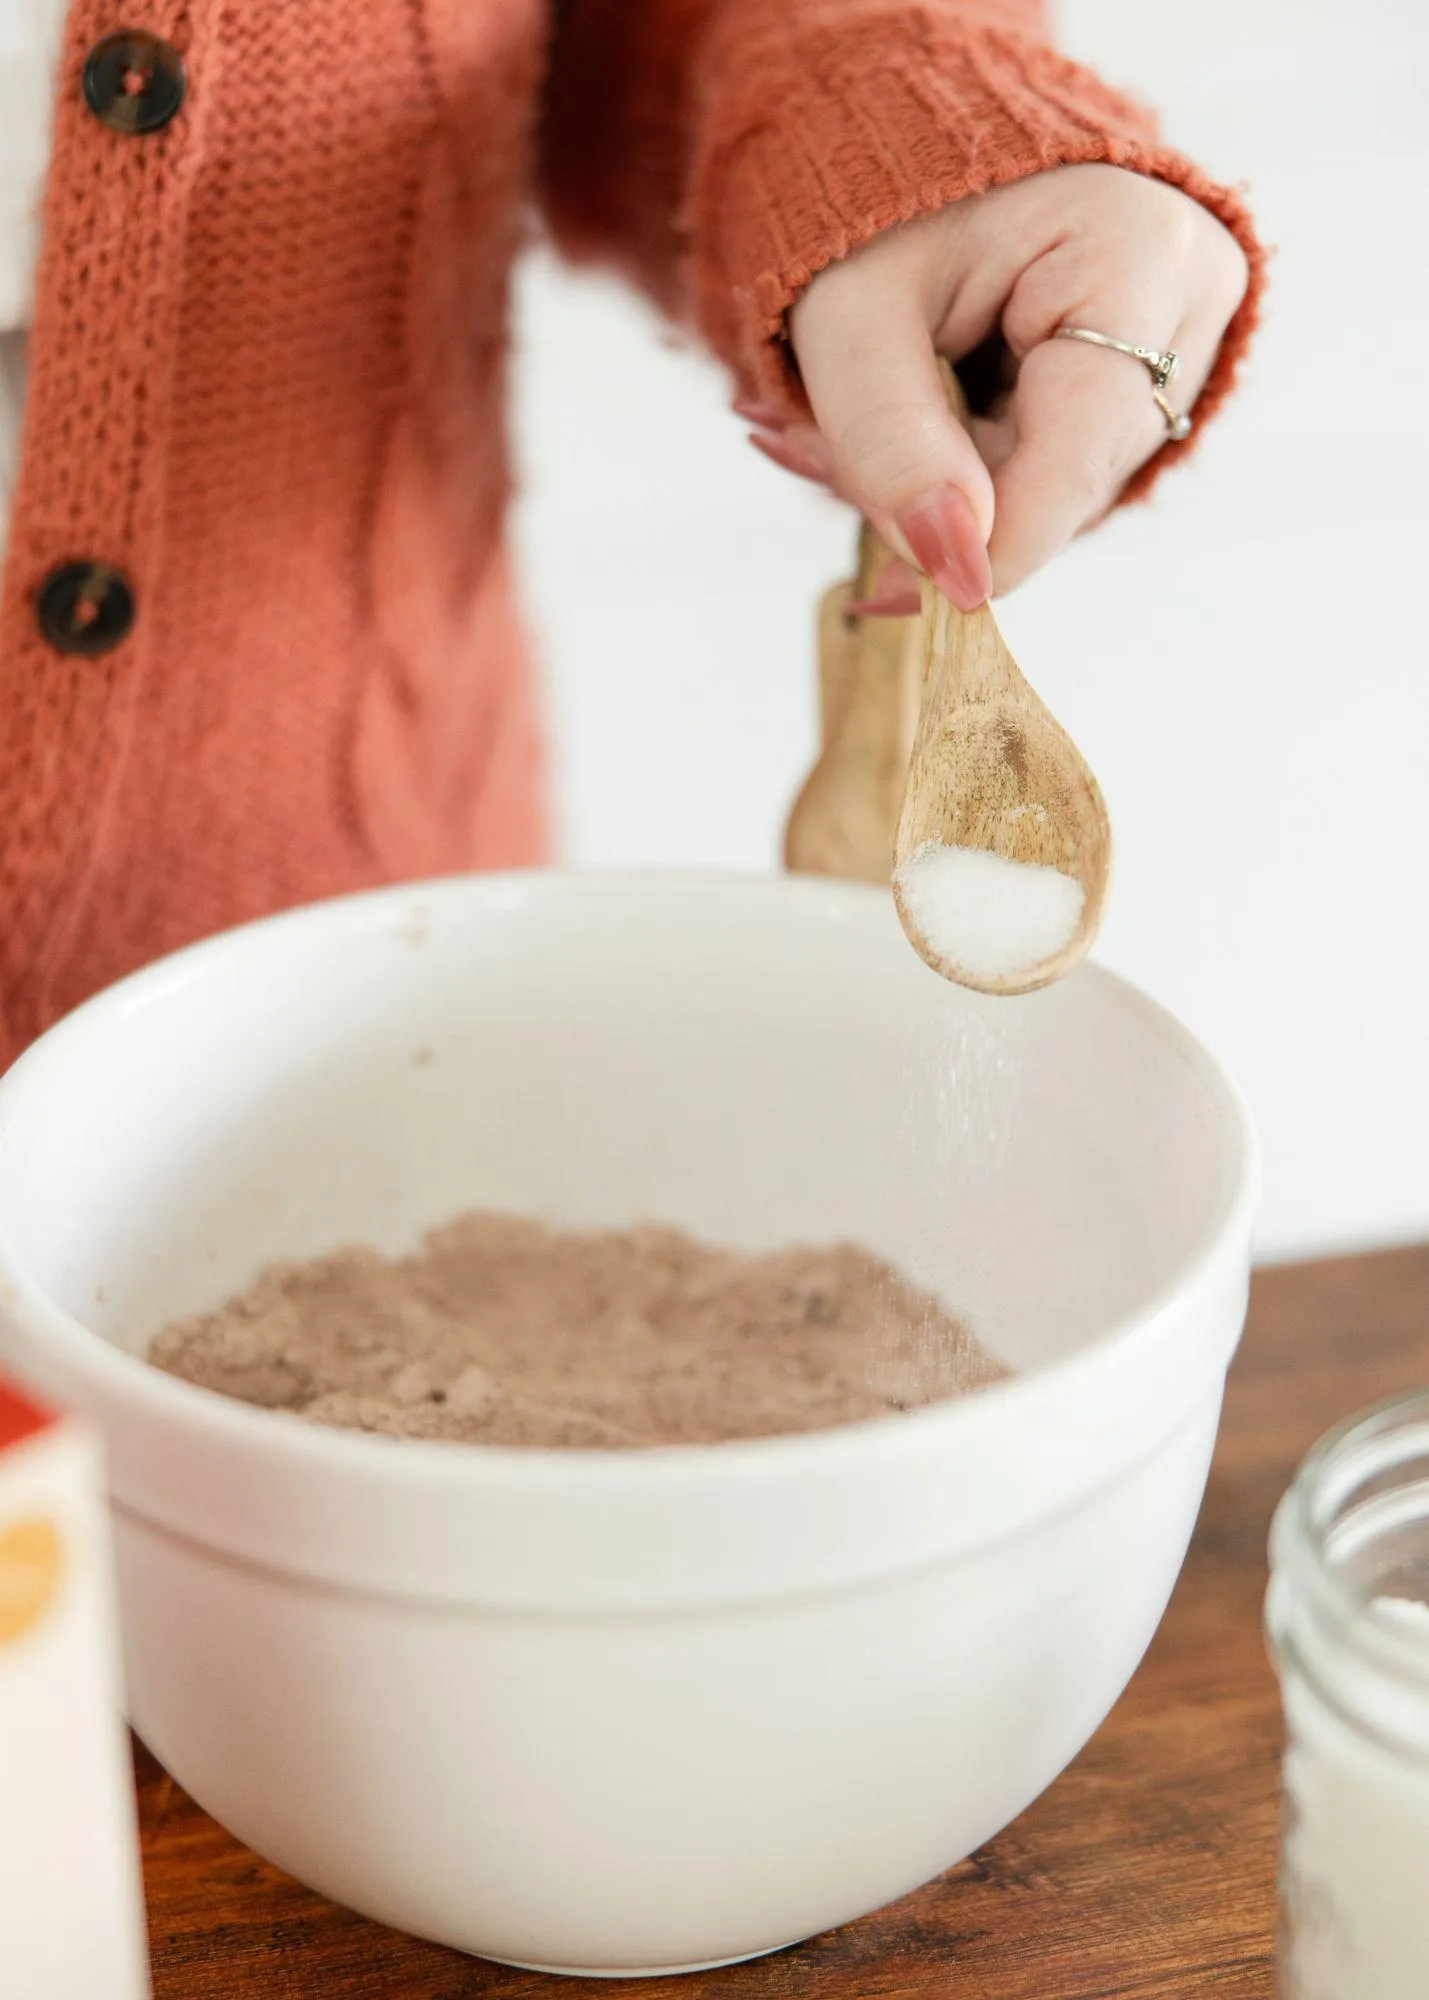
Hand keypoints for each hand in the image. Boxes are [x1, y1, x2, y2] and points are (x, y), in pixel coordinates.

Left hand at [744, 164, 1249, 611]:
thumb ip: (892, 442)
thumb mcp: (852, 314)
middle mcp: (1188, 304)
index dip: (992, 542)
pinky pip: (1045, 467)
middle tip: (797, 445)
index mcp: (1136, 256)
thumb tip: (953, 573)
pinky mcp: (1143, 377)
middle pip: (1058, 480)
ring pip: (1047, 487)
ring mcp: (1180, 343)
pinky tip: (891, 424)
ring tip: (825, 423)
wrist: (913, 136)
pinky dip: (955, 467)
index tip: (903, 598)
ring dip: (930, 484)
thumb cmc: (882, 203)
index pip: (1078, 453)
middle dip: (930, 495)